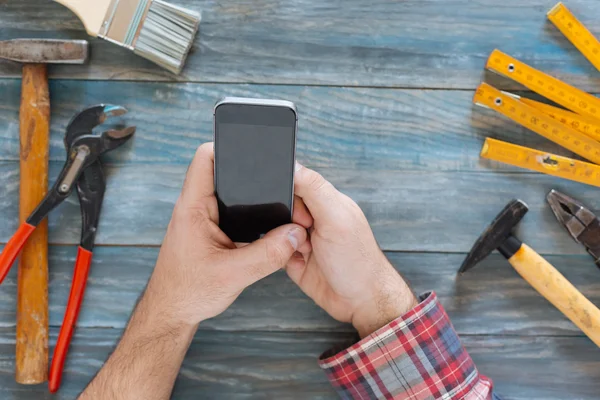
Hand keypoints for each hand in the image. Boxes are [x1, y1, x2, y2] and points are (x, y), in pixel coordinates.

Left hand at [144, 143, 310, 326]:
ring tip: (274, 199)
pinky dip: (249, 213)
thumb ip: (268, 254)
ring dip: (250, 194)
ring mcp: (202, 219)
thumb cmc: (188, 292)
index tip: (252, 145)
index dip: (227, 145)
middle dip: (249, 171)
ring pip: (229, 193)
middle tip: (274, 177)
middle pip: (223, 171)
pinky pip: (231, 211)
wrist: (172, 312)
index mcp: (193, 208)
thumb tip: (295, 234)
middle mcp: (196, 208)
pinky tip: (264, 224)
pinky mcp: (209, 231)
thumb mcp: (234, 275)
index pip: (205, 159)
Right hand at [287, 164, 417, 336]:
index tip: (296, 209)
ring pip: (276, 227)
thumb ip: (314, 189)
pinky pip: (274, 249)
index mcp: (328, 202)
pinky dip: (278, 254)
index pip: (298, 181)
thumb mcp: (336, 218)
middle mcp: (315, 217)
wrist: (359, 302)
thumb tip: (294, 164)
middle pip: (283, 204)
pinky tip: (294, 260)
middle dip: (285, 218)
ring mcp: (304, 239)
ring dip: (281, 238)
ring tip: (303, 251)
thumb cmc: (357, 260)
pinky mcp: (295, 259)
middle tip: (304, 234)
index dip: (290, 192)